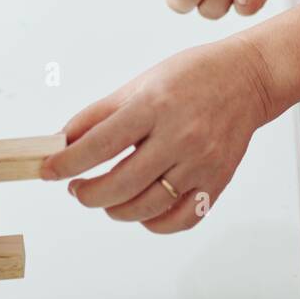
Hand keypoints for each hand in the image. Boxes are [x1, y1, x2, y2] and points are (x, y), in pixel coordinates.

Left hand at [40, 38, 269, 231]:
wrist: (249, 78)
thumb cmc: (196, 75)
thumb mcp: (142, 81)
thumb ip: (101, 113)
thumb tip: (63, 141)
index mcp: (156, 105)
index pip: (99, 145)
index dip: (67, 163)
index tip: (49, 171)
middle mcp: (180, 136)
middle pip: (119, 186)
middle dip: (87, 194)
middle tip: (78, 188)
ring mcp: (201, 163)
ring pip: (145, 208)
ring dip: (114, 209)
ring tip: (107, 197)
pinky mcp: (217, 182)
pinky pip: (178, 220)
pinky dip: (152, 223)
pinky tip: (141, 207)